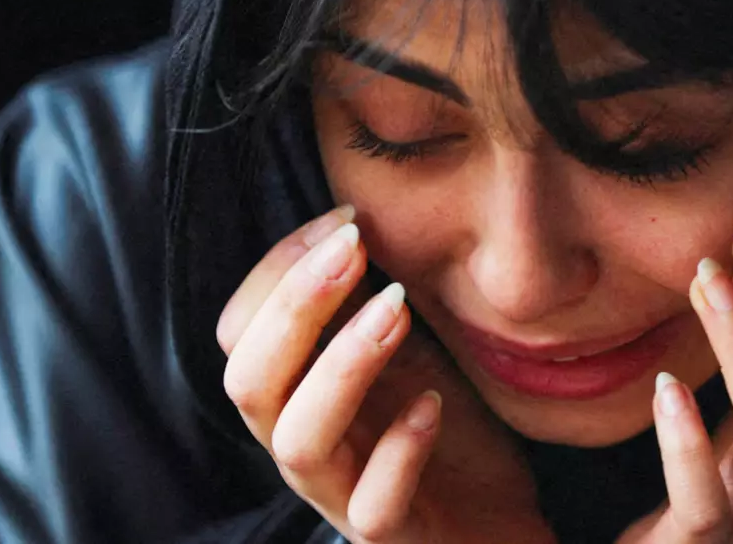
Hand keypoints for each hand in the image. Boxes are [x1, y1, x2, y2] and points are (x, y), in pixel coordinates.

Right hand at [216, 206, 554, 543]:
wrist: (492, 518)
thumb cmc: (438, 425)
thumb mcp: (402, 348)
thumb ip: (366, 300)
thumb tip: (356, 222)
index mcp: (294, 393)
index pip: (240, 329)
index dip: (279, 267)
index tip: (346, 220)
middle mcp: (302, 443)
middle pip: (248, 380)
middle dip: (294, 305)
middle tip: (355, 249)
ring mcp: (340, 494)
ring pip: (298, 441)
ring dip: (340, 366)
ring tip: (394, 310)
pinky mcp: (389, 535)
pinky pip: (372, 507)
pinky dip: (398, 451)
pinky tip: (432, 403)